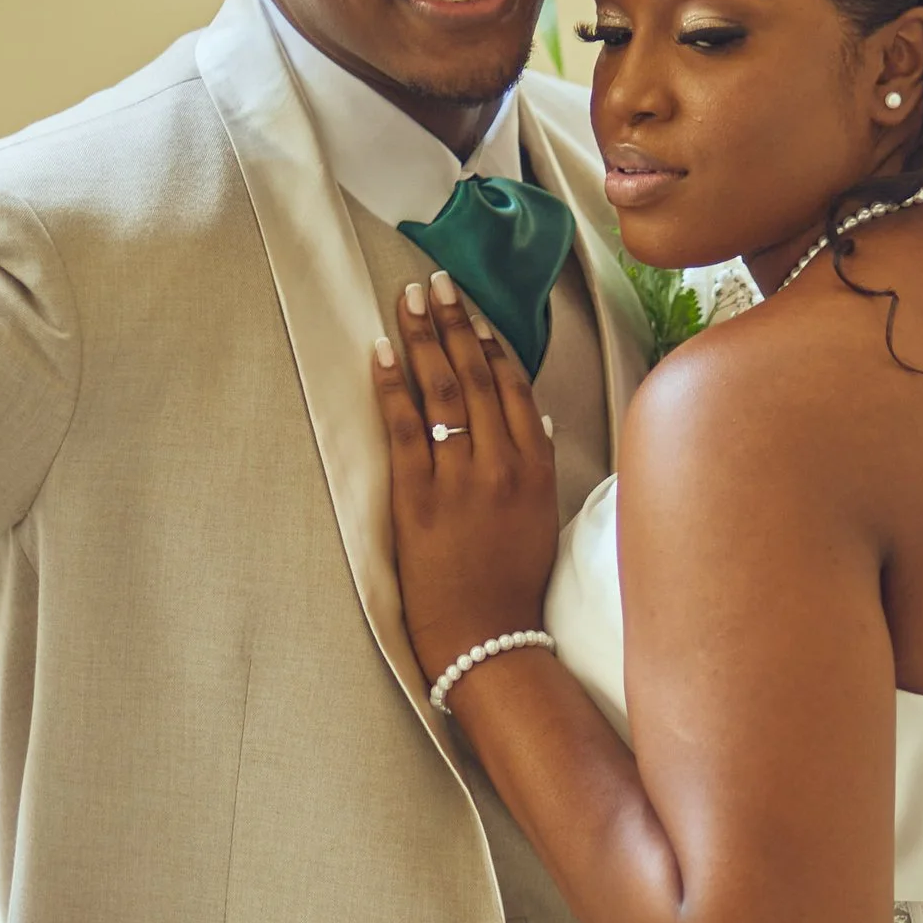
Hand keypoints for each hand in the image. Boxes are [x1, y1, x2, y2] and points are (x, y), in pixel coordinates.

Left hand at [372, 272, 559, 685]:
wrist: (485, 639)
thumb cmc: (513, 585)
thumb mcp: (543, 518)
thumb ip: (539, 462)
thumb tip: (534, 416)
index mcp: (536, 466)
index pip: (514, 387)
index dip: (493, 344)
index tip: (476, 314)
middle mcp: (501, 463)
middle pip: (477, 374)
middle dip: (455, 322)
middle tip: (438, 283)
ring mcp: (459, 478)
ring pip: (442, 389)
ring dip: (424, 337)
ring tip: (411, 299)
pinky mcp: (418, 496)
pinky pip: (403, 425)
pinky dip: (390, 384)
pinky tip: (379, 350)